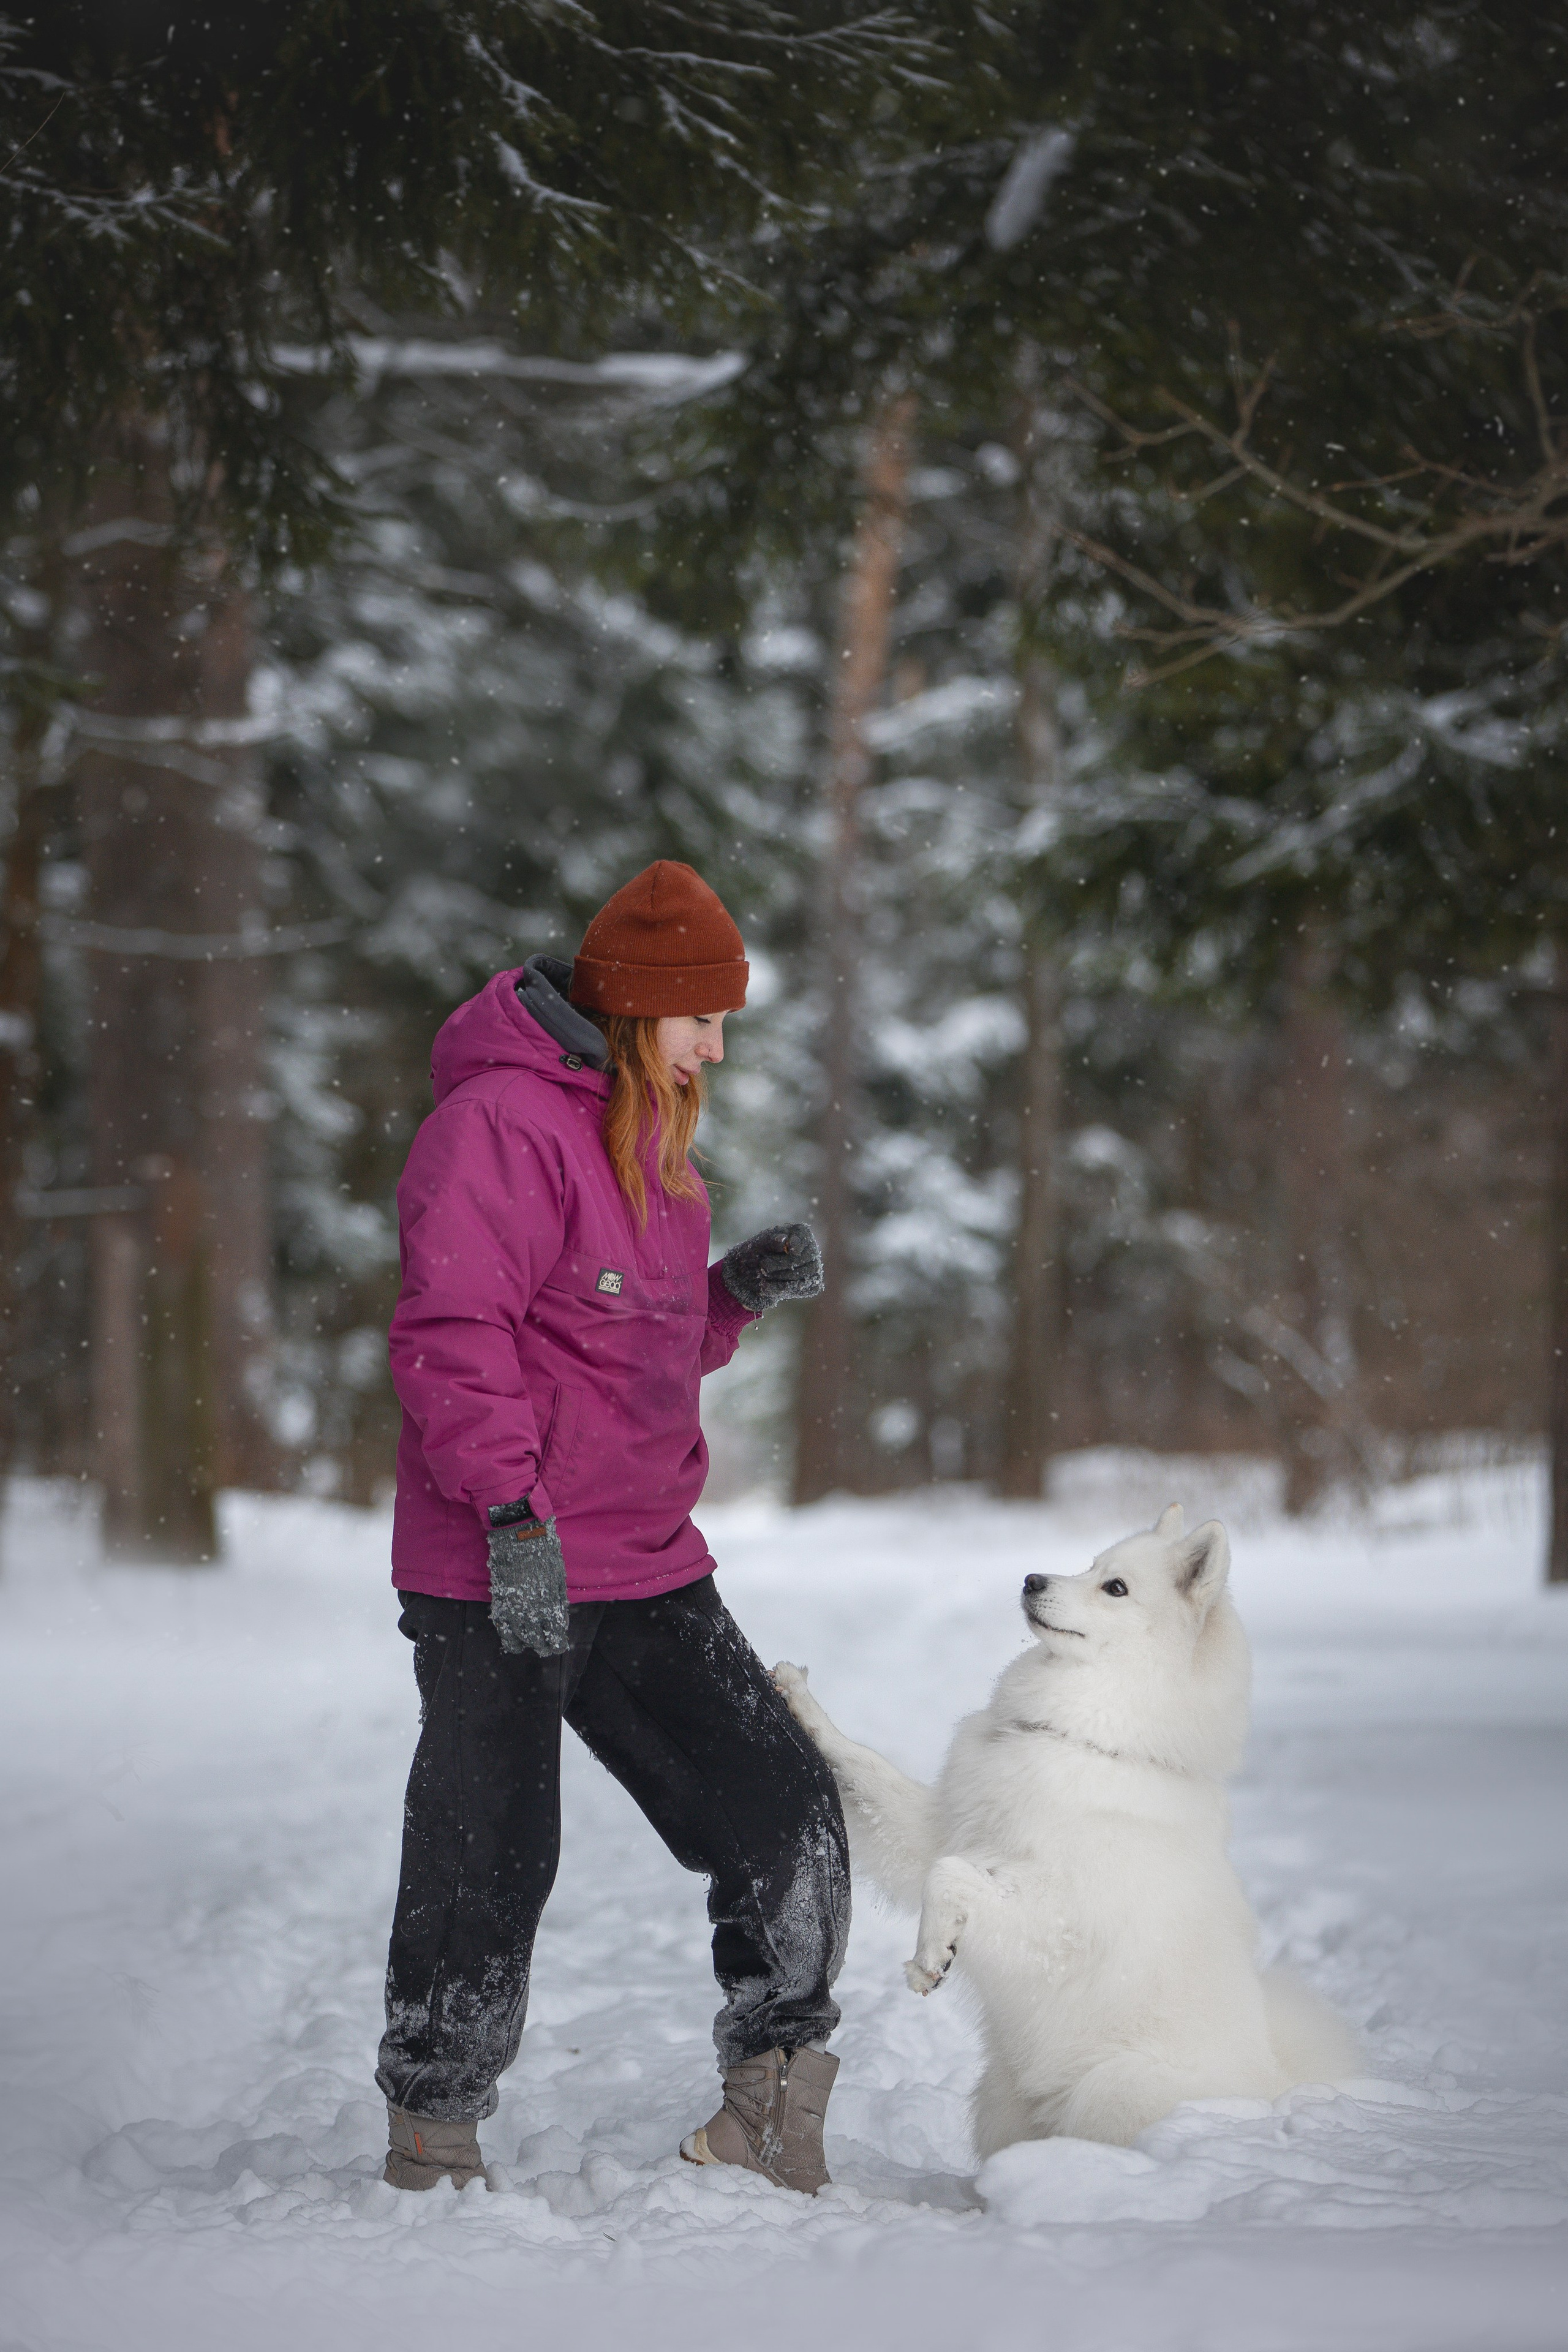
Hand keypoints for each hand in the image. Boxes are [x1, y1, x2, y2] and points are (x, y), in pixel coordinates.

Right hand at [487, 1510, 569, 1656]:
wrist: (520, 1538)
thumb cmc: (544, 1554)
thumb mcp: (559, 1579)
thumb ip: (559, 1603)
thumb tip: (559, 1621)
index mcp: (551, 1606)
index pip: (556, 1636)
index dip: (558, 1645)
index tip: (559, 1646)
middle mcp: (532, 1613)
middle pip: (538, 1642)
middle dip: (544, 1647)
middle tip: (546, 1648)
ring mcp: (514, 1610)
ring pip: (520, 1640)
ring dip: (527, 1645)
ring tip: (530, 1645)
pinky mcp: (500, 1604)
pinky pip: (503, 1631)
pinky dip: (510, 1639)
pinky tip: (515, 1640)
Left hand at [720, 1221, 823, 1313]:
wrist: (750, 1272)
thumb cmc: (756, 1252)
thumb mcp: (758, 1244)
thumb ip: (770, 1240)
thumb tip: (784, 1240)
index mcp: (800, 1232)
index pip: (804, 1239)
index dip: (795, 1247)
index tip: (789, 1251)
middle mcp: (811, 1248)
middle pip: (805, 1259)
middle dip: (781, 1264)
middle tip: (763, 1265)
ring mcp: (813, 1268)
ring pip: (803, 1276)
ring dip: (779, 1277)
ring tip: (764, 1274)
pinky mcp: (810, 1285)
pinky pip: (801, 1289)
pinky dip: (781, 1289)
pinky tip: (767, 1286)